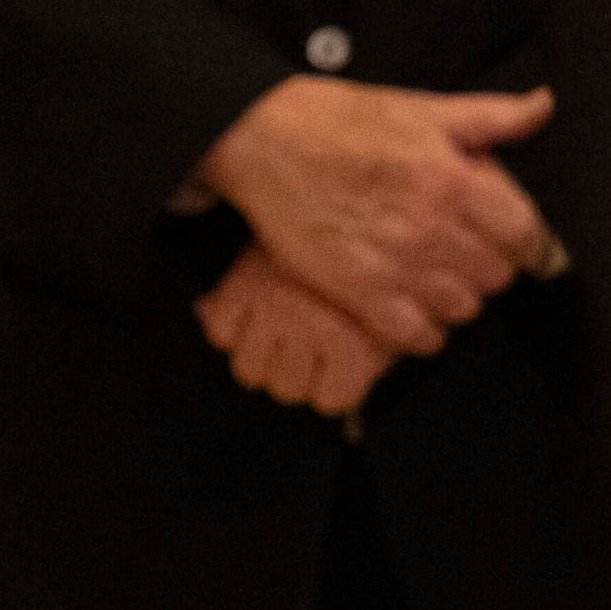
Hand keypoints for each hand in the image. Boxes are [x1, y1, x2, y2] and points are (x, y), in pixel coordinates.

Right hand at [191, 75, 552, 354]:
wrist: (259, 139)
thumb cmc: (337, 121)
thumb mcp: (420, 107)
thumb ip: (491, 115)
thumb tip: (541, 108)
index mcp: (453, 178)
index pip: (525, 235)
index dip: (524, 243)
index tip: (510, 243)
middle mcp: (430, 225)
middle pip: (495, 276)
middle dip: (484, 266)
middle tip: (458, 253)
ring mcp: (394, 263)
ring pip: (461, 308)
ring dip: (452, 297)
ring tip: (430, 278)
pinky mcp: (357, 290)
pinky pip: (417, 335)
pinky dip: (420, 330)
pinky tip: (407, 306)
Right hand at [194, 241, 392, 416]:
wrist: (330, 207)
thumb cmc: (367, 271)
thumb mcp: (390, 315)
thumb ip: (381, 354)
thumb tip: (355, 389)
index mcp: (354, 344)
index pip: (331, 402)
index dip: (334, 387)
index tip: (337, 371)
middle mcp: (310, 331)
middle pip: (287, 391)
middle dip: (297, 376)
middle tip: (307, 353)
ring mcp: (270, 309)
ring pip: (250, 371)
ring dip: (261, 359)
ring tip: (278, 339)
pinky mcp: (237, 287)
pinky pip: (220, 333)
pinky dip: (229, 329)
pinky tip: (251, 317)